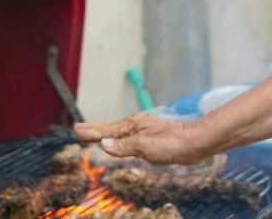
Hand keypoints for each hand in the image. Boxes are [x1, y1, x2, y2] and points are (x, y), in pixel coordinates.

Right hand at [74, 113, 209, 164]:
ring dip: (106, 134)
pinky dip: (119, 140)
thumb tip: (103, 144)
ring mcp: (144, 131)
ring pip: (120, 133)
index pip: (106, 130)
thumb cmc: (171, 143)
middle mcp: (136, 126)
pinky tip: (122, 143)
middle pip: (110, 129)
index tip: (76, 129)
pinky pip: (129, 138)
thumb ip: (123, 146)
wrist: (195, 142)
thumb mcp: (144, 146)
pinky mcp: (152, 138)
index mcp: (131, 126)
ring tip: (96, 135)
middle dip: (95, 130)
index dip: (91, 131)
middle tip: (80, 130)